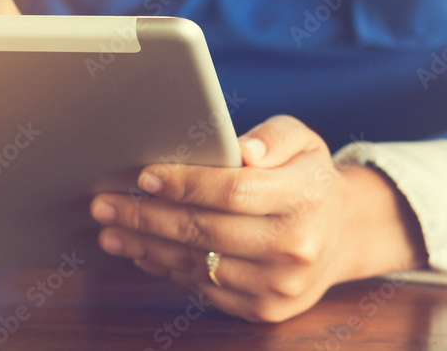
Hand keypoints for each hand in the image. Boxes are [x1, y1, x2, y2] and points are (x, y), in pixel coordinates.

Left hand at [90, 115, 427, 321]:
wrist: (342, 235)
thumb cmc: (308, 178)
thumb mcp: (302, 141)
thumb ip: (273, 137)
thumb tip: (242, 149)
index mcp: (305, 198)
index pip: (233, 191)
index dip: (184, 184)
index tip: (144, 176)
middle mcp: (295, 247)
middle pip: (206, 231)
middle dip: (147, 217)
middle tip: (104, 204)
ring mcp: (280, 285)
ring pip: (198, 264)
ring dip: (147, 247)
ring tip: (110, 231)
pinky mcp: (265, 310)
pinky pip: (204, 290)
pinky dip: (167, 270)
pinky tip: (142, 251)